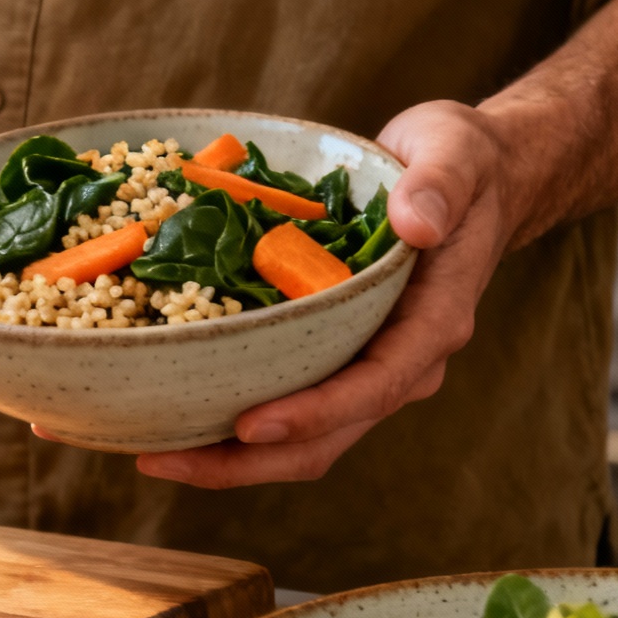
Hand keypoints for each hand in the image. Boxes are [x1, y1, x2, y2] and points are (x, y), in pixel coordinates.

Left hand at [37, 100, 519, 486]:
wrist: (472, 179)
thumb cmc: (462, 166)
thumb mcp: (456, 155)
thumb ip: (439, 187)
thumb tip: (417, 224)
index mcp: (430, 326)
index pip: (372, 388)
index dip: (311, 414)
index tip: (249, 426)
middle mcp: (398, 362)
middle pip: (323, 438)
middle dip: (243, 461)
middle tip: (160, 458)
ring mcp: (363, 365)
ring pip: (297, 436)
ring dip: (226, 455)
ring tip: (146, 450)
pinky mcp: (332, 354)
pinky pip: (282, 399)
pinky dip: (228, 415)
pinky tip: (168, 407)